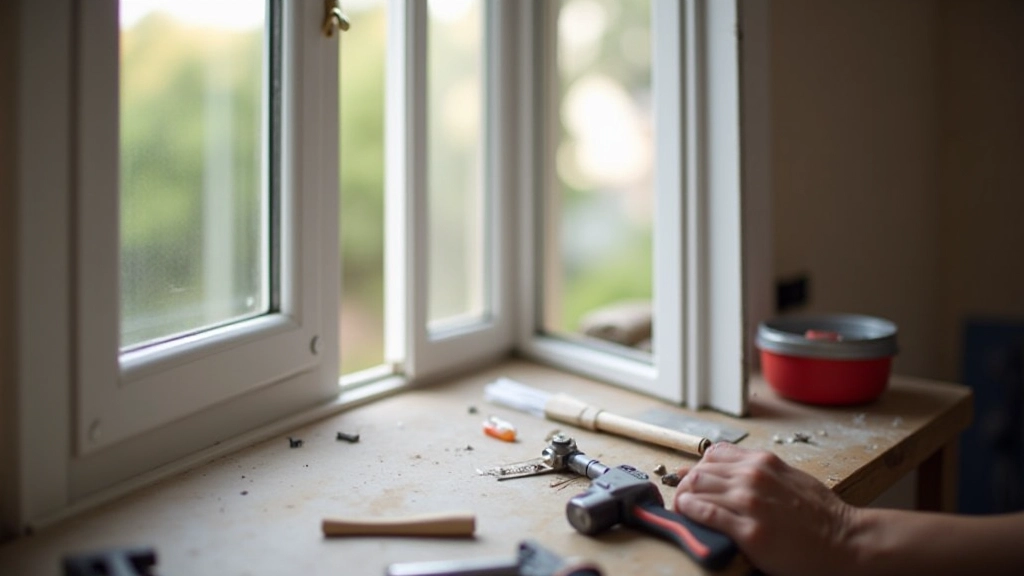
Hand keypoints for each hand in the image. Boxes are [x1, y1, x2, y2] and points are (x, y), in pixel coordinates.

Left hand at [673, 442, 858, 575]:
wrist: (845, 541)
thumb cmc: (819, 514)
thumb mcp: (788, 477)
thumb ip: (755, 471)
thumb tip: (720, 469)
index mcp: (762, 462)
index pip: (712, 455)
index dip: (697, 469)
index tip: (693, 483)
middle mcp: (753, 477)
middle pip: (699, 472)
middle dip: (685, 486)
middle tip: (684, 501)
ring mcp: (750, 502)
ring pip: (696, 489)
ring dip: (683, 500)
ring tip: (685, 511)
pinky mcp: (749, 531)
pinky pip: (705, 514)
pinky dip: (690, 512)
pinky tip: (689, 516)